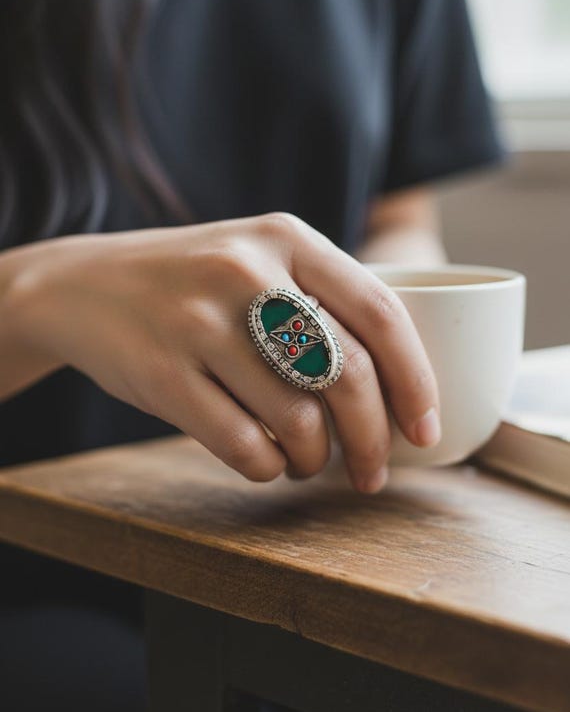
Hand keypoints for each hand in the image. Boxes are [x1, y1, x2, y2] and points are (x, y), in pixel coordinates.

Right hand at [7, 213, 439, 492]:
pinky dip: (268, 468)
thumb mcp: (257, 259)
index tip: (425, 430)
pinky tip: (266, 460)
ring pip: (299, 420)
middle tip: (373, 473)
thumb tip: (396, 390)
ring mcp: (200, 323)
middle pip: (347, 375)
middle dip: (374, 440)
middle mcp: (246, 272)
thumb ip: (321, 300)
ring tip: (307, 461)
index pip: (380, 313)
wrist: (82, 285)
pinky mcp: (163, 375)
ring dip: (315, 459)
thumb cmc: (192, 283)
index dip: (415, 381)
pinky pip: (245, 446)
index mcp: (286, 237)